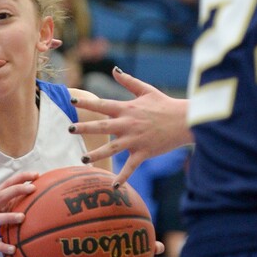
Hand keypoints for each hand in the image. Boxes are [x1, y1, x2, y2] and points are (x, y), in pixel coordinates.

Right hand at [0, 171, 37, 256]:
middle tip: (33, 188)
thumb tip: (28, 197)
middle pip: (2, 196)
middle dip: (17, 190)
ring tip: (23, 218)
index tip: (36, 174)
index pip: (6, 184)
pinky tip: (13, 249)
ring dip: (9, 217)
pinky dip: (2, 246)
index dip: (20, 178)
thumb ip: (7, 202)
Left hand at [69, 67, 190, 183]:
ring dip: (97, 154)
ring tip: (82, 158)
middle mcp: (128, 124)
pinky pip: (131, 167)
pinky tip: (113, 187)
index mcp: (127, 109)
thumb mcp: (146, 90)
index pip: (103, 105)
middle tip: (69, 129)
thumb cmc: (165, 105)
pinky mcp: (144, 152)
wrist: (186, 120)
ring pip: (112, 148)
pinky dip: (123, 177)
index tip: (71, 102)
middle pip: (102, 126)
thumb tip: (114, 69)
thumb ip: (128, 81)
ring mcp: (135, 139)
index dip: (87, 103)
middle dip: (85, 128)